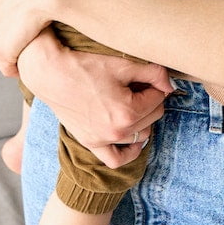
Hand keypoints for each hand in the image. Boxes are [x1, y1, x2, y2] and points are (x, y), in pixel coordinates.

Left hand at [0, 0, 69, 78]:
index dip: (11, 24)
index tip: (25, 21)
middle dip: (12, 39)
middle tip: (32, 32)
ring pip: (4, 53)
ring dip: (16, 52)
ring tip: (34, 45)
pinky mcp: (2, 51)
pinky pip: (9, 68)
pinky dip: (17, 68)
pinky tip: (30, 63)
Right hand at [19, 30, 172, 167]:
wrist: (51, 74)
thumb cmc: (86, 66)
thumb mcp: (123, 65)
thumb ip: (154, 73)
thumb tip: (171, 85)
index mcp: (128, 111)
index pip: (159, 98)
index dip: (155, 85)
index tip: (145, 77)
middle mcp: (117, 131)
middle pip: (153, 116)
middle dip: (150, 100)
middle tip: (137, 86)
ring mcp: (103, 140)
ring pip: (141, 135)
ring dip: (142, 120)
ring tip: (132, 103)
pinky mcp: (90, 143)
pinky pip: (116, 159)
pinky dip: (129, 152)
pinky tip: (134, 139)